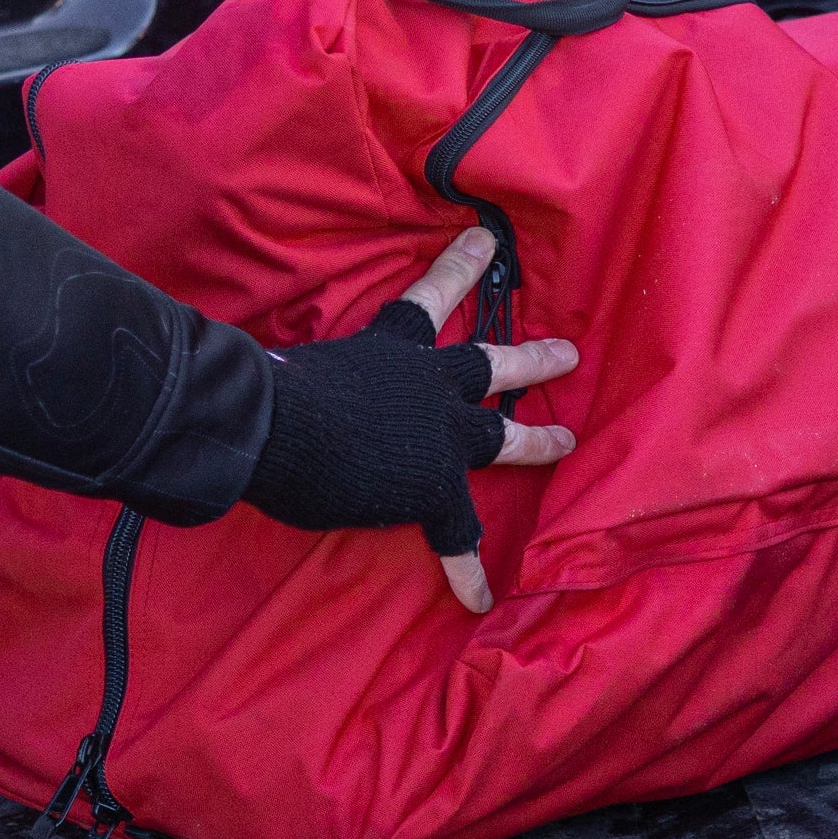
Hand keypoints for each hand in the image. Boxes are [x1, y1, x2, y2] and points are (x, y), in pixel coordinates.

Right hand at [241, 226, 582, 615]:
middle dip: (531, 359)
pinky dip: (465, 571)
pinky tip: (479, 599)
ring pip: (502, 436)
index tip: (485, 239)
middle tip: (567, 352)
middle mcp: (427, 382)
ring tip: (566, 440)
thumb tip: (280, 387)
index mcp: (391, 345)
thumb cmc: (270, 389)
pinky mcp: (435, 487)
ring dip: (538, 439)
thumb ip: (315, 374)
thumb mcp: (298, 361)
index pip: (431, 298)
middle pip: (490, 363)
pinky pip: (457, 537)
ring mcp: (440, 434)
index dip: (458, 268)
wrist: (279, 425)